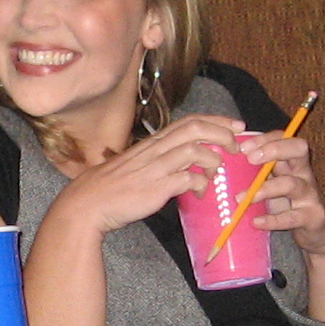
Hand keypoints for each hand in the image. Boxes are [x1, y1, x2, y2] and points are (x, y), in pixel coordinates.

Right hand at [55, 114, 247, 236]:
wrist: (86, 205)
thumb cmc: (109, 188)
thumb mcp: (135, 165)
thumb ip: (158, 162)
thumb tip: (180, 167)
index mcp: (152, 143)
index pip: (188, 122)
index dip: (216, 121)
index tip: (234, 126)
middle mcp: (155, 150)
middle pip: (195, 129)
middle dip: (222, 133)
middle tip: (237, 145)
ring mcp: (155, 168)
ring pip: (194, 150)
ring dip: (213, 159)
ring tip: (218, 172)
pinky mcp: (155, 188)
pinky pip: (187, 180)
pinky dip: (200, 184)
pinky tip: (199, 193)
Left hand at [231, 130, 324, 255]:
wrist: (319, 232)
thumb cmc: (290, 205)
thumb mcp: (275, 184)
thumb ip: (258, 173)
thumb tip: (225, 164)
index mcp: (294, 162)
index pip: (284, 138)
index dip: (265, 139)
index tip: (243, 147)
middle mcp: (304, 174)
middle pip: (298, 149)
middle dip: (274, 149)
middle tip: (250, 159)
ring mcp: (310, 195)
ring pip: (291, 184)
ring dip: (264, 189)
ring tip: (241, 198)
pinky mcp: (312, 217)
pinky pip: (292, 217)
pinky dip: (272, 219)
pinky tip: (256, 221)